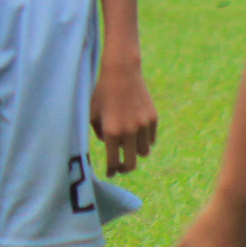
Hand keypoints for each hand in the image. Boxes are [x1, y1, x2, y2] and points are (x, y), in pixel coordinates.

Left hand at [91, 47, 157, 175]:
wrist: (121, 73)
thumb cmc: (102, 93)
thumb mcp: (92, 113)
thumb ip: (98, 133)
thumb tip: (110, 148)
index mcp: (110, 132)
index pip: (113, 161)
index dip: (111, 171)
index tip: (110, 173)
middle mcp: (128, 132)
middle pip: (131, 163)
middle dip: (125, 168)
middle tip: (121, 168)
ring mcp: (143, 126)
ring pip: (144, 152)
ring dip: (136, 152)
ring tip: (129, 146)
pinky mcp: (153, 119)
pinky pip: (151, 139)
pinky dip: (145, 140)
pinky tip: (137, 133)